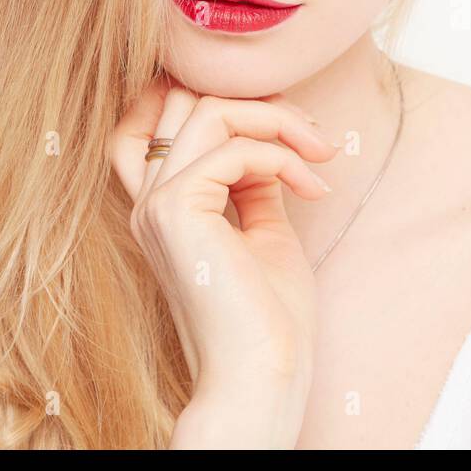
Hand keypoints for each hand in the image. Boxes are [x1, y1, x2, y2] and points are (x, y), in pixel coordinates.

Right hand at [110, 78, 339, 446]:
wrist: (260, 374)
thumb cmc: (269, 317)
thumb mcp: (265, 229)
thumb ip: (257, 182)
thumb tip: (274, 140)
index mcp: (162, 204)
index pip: (160, 115)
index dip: (219, 96)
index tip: (285, 121)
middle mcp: (149, 199)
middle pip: (187, 100)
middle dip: (262, 103)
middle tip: (316, 137)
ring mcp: (156, 204)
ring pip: (210, 111)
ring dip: (280, 122)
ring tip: (322, 154)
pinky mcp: (177, 212)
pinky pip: (234, 149)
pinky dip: (283, 157)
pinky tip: (313, 189)